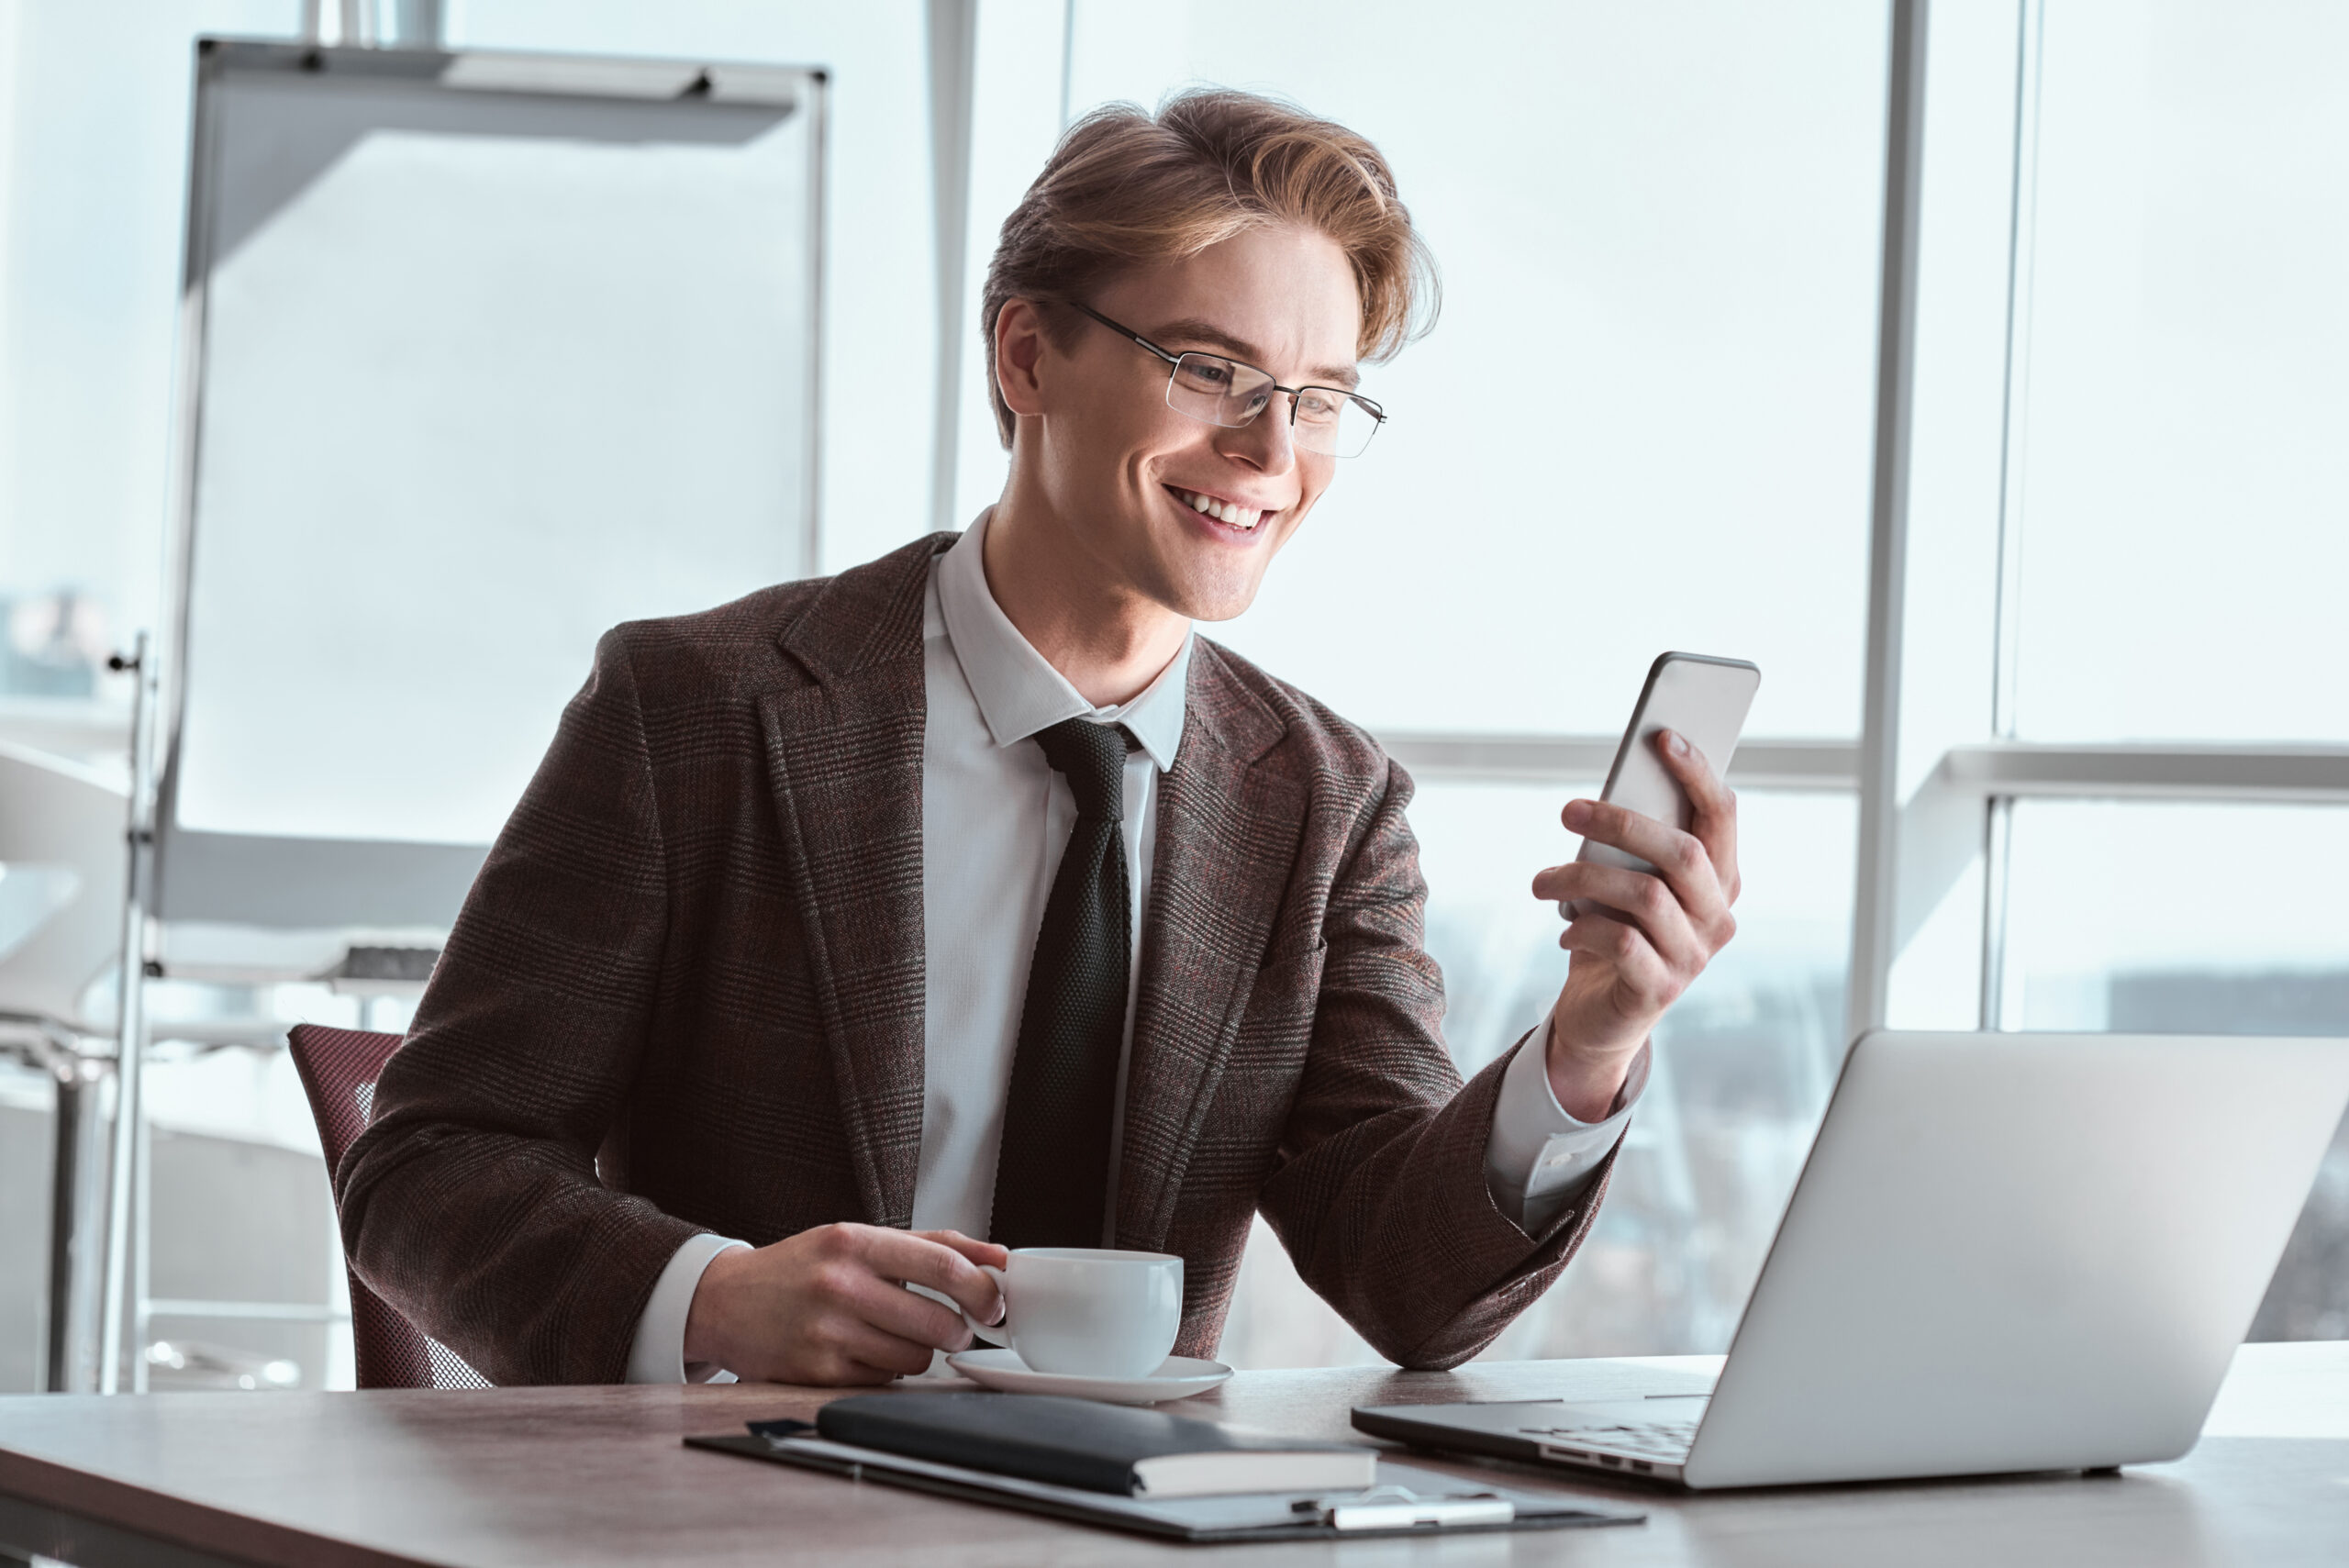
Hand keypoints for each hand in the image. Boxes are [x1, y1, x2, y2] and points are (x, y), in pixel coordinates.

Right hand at [682, 1224, 1006, 1384]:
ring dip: (920, 1353)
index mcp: (855, 1242)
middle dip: (958, 1331)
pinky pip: (883, 1380)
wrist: (725, 1301)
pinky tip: (863, 1351)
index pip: (942, 1265)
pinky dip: (885, 1371)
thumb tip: (998, 1257)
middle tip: (953, 1328)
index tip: (996, 1303)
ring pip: (915, 1358)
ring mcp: (826, 1331)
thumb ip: (930, 1245)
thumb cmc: (803, 1268)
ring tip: (896, 1336)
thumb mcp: (859, 1239)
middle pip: (938, 1321)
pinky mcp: (816, 1372)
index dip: (982, 1289)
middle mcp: (839, 1284)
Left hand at [1528, 729, 1740, 1120]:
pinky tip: (1563, 930)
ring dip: (1582, 878)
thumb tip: (1607, 796)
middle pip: (1684, 853)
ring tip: (1542, 881)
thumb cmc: (1614, 931)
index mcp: (1720, 879)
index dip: (1697, 773)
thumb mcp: (1625, 882)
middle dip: (1622, 823)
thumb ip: (1631, 846)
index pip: (1722, 815)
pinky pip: (1621, 942)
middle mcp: (1718, 916)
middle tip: (1568, 811)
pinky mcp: (1661, 989)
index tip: (1660, 736)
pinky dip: (1582, 928)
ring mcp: (1694, 956)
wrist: (1602, 1017)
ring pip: (1645, 896)